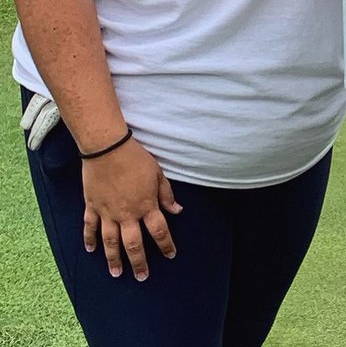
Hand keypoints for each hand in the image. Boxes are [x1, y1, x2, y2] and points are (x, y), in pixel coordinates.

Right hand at [82, 138, 181, 280]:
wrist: (108, 149)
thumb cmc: (136, 158)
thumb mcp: (158, 173)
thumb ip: (166, 194)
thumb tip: (177, 210)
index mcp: (146, 205)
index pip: (159, 231)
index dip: (166, 244)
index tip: (170, 255)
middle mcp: (126, 214)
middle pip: (133, 244)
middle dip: (139, 262)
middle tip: (142, 277)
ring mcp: (107, 212)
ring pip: (110, 242)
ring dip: (113, 259)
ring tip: (116, 273)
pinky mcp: (92, 207)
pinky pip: (89, 228)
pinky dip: (89, 240)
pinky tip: (90, 251)